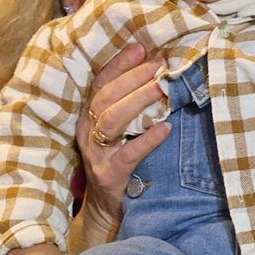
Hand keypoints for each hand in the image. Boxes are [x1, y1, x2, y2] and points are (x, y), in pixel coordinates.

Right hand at [73, 44, 169, 253]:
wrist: (110, 207)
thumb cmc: (122, 159)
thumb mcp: (123, 128)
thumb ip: (132, 103)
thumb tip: (159, 69)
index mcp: (90, 116)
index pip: (100, 83)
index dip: (119, 64)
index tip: (141, 48)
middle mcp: (88, 132)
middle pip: (106, 98)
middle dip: (133, 78)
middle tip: (160, 65)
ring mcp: (96, 154)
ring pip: (112, 120)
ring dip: (138, 101)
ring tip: (163, 88)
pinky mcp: (109, 175)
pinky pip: (127, 154)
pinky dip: (147, 140)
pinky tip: (165, 128)